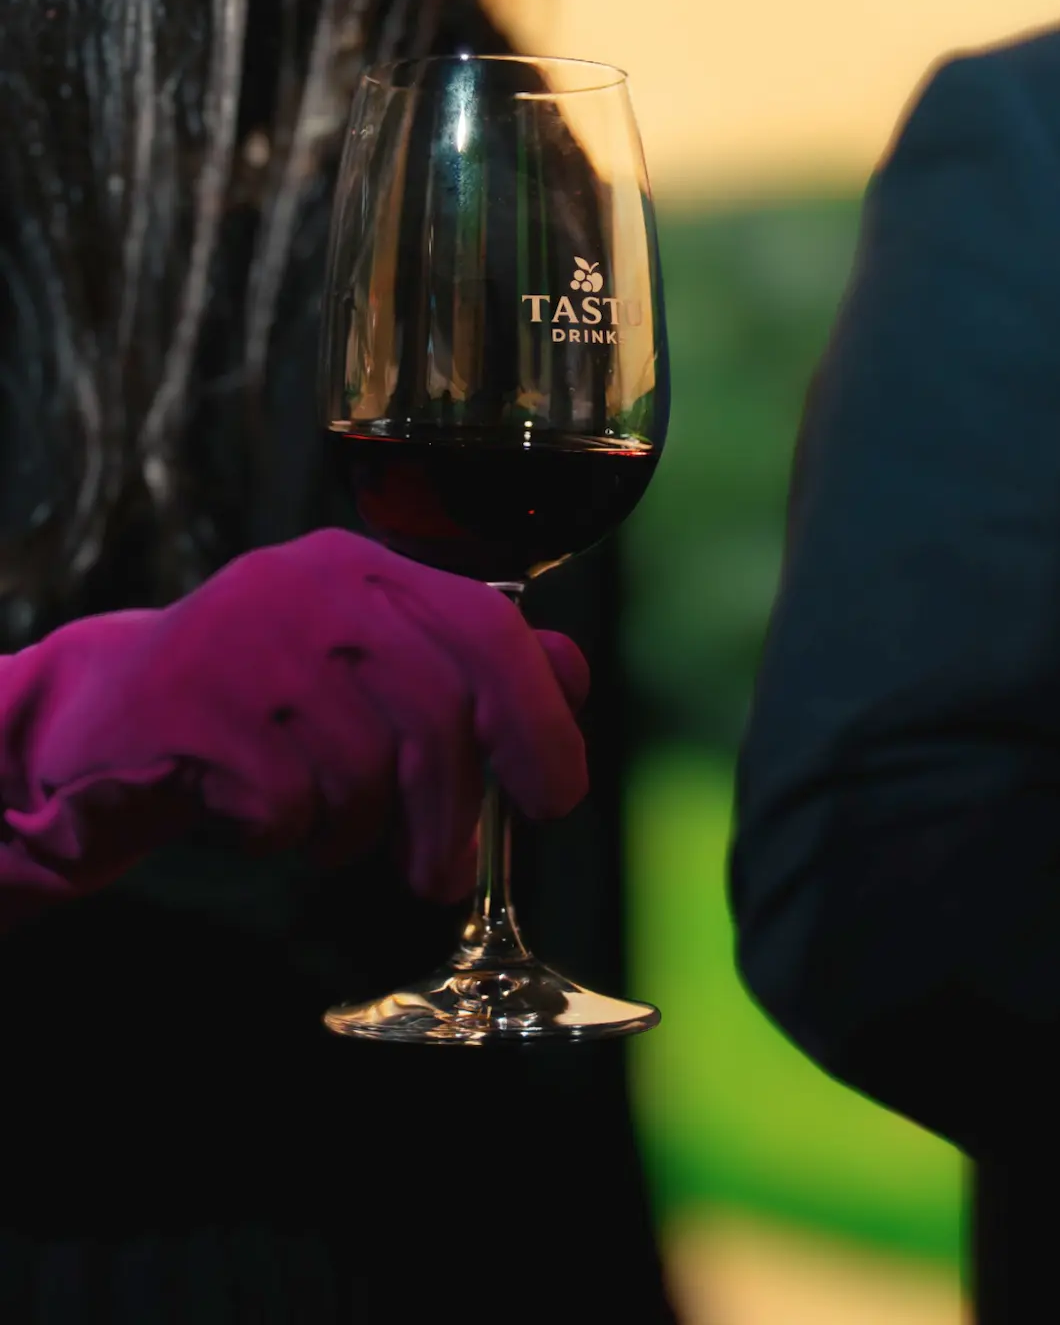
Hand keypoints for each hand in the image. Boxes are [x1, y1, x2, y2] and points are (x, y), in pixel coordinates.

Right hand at [0, 529, 588, 920]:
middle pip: (437, 710)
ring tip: (321, 827)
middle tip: (444, 876)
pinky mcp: (193, 707)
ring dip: (355, 829)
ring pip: (364, 768)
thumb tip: (573, 675)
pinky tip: (253, 815)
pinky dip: (287, 835)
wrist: (102, 719)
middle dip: (454, 812)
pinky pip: (289, 805)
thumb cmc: (259, 701)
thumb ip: (462, 660)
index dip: (541, 719)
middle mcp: (314, 584)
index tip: (555, 798)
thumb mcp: (363, 662)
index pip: (489, 627)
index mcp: (366, 566)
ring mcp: (249, 640)